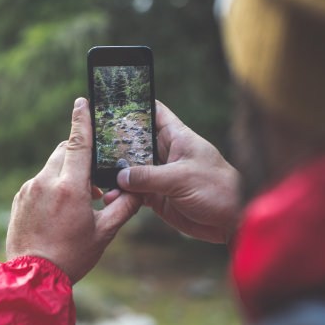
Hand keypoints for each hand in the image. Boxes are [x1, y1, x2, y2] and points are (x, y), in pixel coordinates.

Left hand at [6, 98, 141, 283]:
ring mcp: (29, 189)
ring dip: (66, 173)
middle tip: (93, 180)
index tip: (82, 101)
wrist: (33, 278)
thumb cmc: (72, 256)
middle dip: (79, 154)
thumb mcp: (104, 233)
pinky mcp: (19, 198)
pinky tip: (59, 211)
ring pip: (51, 167)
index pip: (77, 143)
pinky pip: (39, 181)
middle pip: (63, 151)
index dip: (81, 120)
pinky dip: (52, 185)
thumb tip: (138, 191)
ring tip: (79, 201)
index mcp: (70, 187)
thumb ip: (124, 208)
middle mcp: (45, 182)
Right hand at [106, 100, 239, 243]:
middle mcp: (166, 153)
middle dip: (115, 144)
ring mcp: (160, 175)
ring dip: (116, 174)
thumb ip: (148, 176)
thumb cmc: (217, 189)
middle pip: (134, 141)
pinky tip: (111, 197)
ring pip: (130, 169)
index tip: (110, 103)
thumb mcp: (181, 178)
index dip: (134, 106)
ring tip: (99, 177)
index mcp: (176, 137)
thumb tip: (120, 177)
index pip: (153, 112)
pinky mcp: (157, 196)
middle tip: (92, 146)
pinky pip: (134, 192)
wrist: (232, 221)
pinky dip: (122, 195)